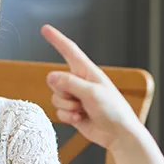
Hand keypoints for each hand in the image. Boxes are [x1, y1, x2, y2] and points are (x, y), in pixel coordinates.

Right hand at [41, 24, 143, 149]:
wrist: (118, 134)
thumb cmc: (113, 110)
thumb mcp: (92, 93)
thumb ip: (69, 83)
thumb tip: (50, 76)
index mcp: (87, 71)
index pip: (69, 51)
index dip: (57, 39)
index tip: (45, 29)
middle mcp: (79, 82)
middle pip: (55, 80)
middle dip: (62, 91)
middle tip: (79, 98)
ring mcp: (75, 97)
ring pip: (55, 97)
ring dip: (66, 106)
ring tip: (82, 110)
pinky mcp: (72, 112)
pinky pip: (58, 111)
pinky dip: (67, 117)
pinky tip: (80, 119)